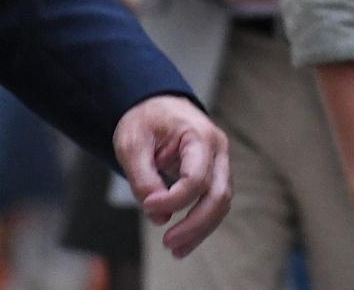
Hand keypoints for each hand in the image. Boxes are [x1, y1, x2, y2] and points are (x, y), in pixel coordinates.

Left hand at [113, 94, 231, 258]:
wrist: (156, 104)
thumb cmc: (144, 120)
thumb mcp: (132, 144)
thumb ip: (143, 179)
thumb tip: (159, 214)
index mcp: (199, 137)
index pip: (196, 178)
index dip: (172, 199)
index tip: (147, 205)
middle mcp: (217, 150)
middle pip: (218, 194)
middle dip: (195, 224)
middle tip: (168, 243)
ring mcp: (219, 161)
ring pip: (221, 202)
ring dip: (201, 229)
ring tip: (176, 250)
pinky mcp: (213, 173)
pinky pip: (214, 201)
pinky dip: (201, 223)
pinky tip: (184, 240)